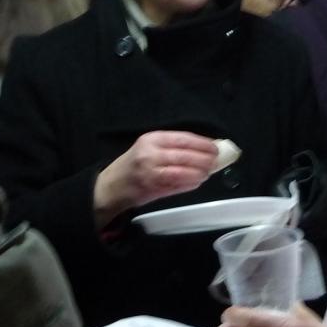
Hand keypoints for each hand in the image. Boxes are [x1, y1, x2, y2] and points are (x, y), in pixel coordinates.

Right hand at [93, 131, 218, 226]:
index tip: (215, 147)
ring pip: (182, 171)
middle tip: (216, 161)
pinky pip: (176, 184)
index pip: (182, 138)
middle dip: (204, 159)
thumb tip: (204, 149)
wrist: (111, 186)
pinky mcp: (151, 187)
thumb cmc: (134, 165)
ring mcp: (150, 171)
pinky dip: (190, 183)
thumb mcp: (149, 148)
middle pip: (184, 154)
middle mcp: (150, 153)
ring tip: (208, 172)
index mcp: (152, 139)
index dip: (202, 143)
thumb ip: (173, 148)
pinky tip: (197, 182)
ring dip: (199, 172)